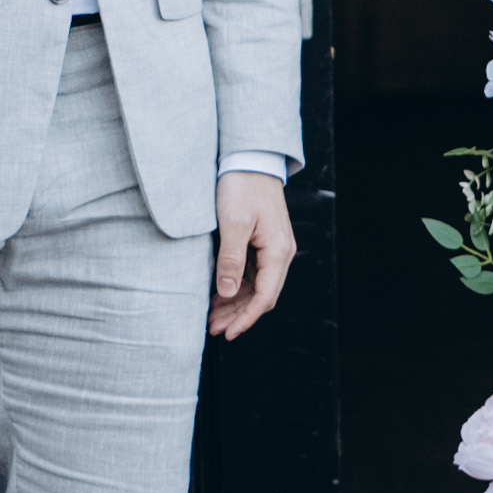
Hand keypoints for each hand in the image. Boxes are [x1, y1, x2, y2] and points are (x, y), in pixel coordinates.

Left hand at [210, 171, 295, 341]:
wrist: (250, 160)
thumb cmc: (243, 187)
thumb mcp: (233, 224)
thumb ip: (230, 260)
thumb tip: (226, 292)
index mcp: (277, 251)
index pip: (265, 296)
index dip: (246, 318)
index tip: (228, 333)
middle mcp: (280, 252)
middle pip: (262, 295)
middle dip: (238, 315)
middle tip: (214, 329)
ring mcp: (272, 248)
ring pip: (256, 286)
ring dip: (236, 303)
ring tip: (213, 317)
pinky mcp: (262, 242)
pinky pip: (252, 273)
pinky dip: (236, 287)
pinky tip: (219, 295)